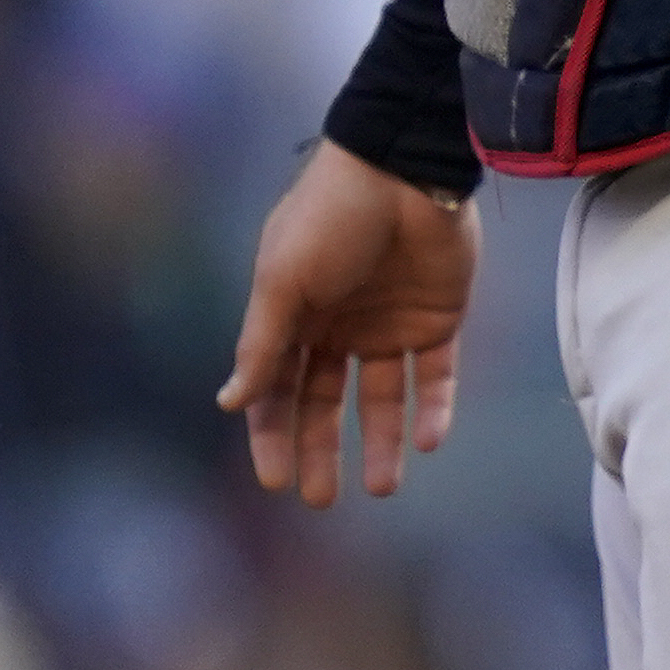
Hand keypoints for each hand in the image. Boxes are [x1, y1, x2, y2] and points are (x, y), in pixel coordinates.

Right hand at [219, 141, 479, 505]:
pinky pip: (437, 375)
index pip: (277, 391)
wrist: (404, 168)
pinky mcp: (440, 318)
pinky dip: (435, 409)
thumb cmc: (330, 218)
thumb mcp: (283, 281)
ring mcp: (390, 325)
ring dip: (384, 442)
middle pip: (326, 403)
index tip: (276, 482)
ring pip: (384, 399)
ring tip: (382, 487)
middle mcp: (340, 328)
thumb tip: (229, 403)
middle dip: (322, 451)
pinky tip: (429, 441)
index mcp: (293, 318)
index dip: (274, 436)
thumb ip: (262, 344)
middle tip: (322, 500)